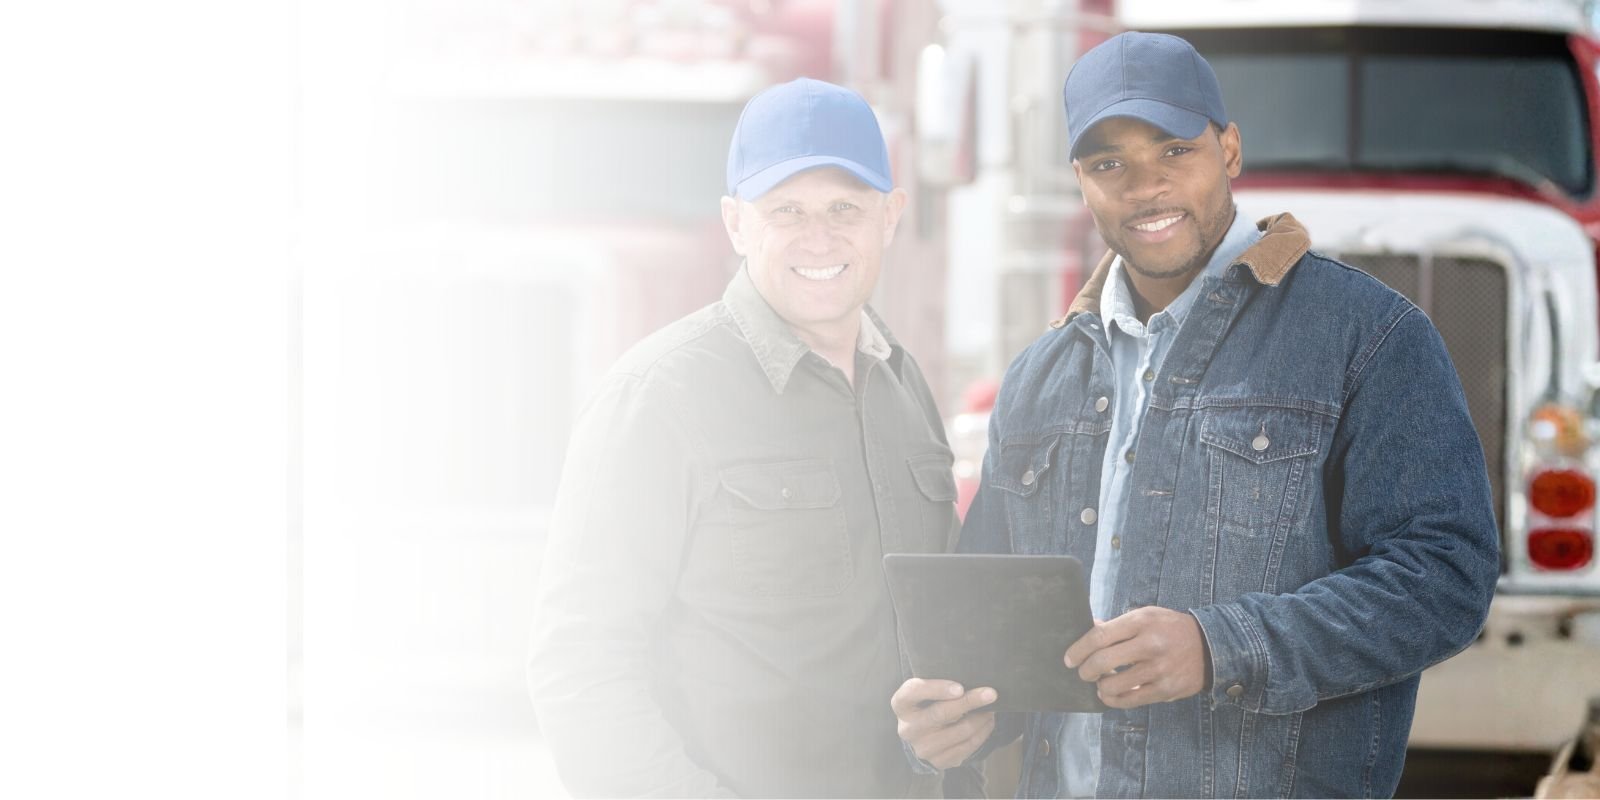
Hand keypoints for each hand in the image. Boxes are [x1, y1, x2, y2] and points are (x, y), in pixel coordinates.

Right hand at [890, 678, 997, 768]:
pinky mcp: (938, 761)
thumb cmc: (927, 703)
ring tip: (991, 708)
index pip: (914, 692)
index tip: (960, 687)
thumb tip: (972, 680)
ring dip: (981, 718)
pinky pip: (967, 747)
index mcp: (901, 704)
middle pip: (941, 713)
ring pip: (960, 731)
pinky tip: (987, 723)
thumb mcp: (925, 690)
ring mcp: (922, 748)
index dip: (936, 689)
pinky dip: (982, 733)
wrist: (921, 734)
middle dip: (969, 702)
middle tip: (991, 694)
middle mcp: (908, 728)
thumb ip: (940, 683)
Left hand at [1063, 606, 1207, 708]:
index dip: (1079, 649)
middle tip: (1083, 673)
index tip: (1070, 659)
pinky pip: (1131, 701)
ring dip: (1100, 687)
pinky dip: (1114, 700)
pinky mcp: (1166, 689)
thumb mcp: (1145, 616)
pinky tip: (1110, 695)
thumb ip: (1117, 625)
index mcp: (1141, 621)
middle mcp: (1150, 644)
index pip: (1100, 636)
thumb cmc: (1170, 629)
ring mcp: (1159, 669)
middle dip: (1086, 671)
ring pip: (1114, 685)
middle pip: (1103, 661)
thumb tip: (1087, 629)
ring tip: (1100, 684)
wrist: (1210, 647)